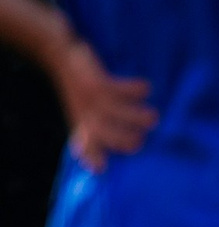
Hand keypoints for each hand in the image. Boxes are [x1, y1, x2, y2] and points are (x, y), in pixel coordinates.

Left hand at [55, 41, 155, 171]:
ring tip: (152, 117)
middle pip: (109, 135)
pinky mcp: (99, 82)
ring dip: (141, 118)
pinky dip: (140, 89)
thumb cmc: (75, 89)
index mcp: (81, 123)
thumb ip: (86, 139)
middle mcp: (87, 114)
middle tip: (141, 138)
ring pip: (121, 114)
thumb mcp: (77, 114)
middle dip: (129, 141)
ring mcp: (93, 99)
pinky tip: (144, 88)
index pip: (86, 146)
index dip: (94, 158)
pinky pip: (125, 90)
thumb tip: (96, 168)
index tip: (102, 169)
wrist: (59, 57)